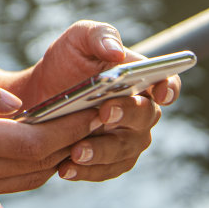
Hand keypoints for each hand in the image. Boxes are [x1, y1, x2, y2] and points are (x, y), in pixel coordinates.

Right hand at [0, 67, 104, 207]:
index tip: (96, 107)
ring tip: (63, 128)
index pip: (35, 142)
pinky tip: (14, 143)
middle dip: (70, 142)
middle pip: (37, 168)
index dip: (71, 126)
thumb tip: (13, 100)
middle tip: (94, 115)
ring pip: (20, 183)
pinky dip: (15, 167)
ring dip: (46, 158)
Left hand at [6, 20, 180, 182]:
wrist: (39, 93)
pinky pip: (105, 170)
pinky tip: (65, 168)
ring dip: (102, 151)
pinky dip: (87, 171)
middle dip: (126, 114)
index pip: (168, 83)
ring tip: (76, 151)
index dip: (169, 88)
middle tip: (102, 112)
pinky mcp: (109, 161)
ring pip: (125, 149)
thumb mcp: (78, 39)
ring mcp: (127, 138)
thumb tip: (117, 53)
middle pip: (146, 117)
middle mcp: (141, 110)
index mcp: (141, 78)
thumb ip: (99, 36)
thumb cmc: (67, 61)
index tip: (160, 92)